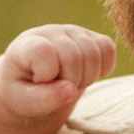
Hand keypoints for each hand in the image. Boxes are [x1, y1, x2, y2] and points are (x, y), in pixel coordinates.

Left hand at [0, 23, 114, 133]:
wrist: (35, 85)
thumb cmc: (26, 94)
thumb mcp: (25, 102)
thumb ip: (43, 99)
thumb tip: (70, 91)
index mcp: (25, 45)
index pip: (43, 52)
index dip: (46, 74)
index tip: (38, 83)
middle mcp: (50, 32)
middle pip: (73, 57)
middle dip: (70, 83)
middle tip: (58, 90)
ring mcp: (73, 31)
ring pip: (94, 54)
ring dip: (87, 78)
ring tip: (71, 84)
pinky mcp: (92, 36)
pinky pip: (109, 49)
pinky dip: (104, 69)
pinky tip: (87, 75)